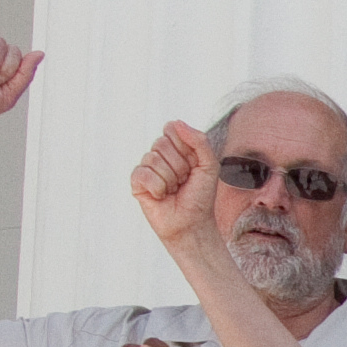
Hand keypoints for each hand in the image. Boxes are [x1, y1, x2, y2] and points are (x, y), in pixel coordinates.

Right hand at [128, 120, 216, 254]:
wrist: (192, 224)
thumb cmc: (201, 196)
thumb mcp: (209, 165)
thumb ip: (199, 141)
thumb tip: (175, 123)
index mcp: (177, 147)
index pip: (171, 128)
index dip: (184, 146)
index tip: (193, 164)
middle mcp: (160, 155)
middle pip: (161, 143)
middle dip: (178, 166)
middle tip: (183, 181)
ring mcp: (147, 168)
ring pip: (152, 159)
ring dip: (169, 179)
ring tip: (173, 190)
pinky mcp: (137, 183)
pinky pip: (142, 173)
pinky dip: (157, 187)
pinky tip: (161, 196)